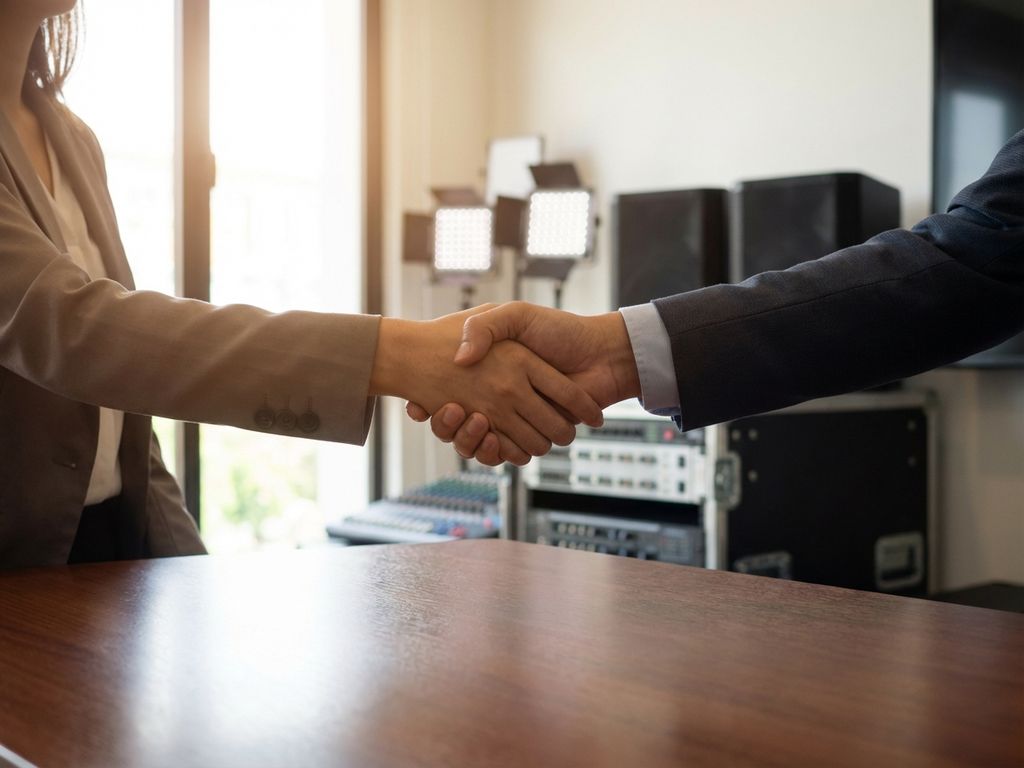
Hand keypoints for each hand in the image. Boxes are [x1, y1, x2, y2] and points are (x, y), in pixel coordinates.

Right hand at [371, 307, 603, 463]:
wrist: (603, 354)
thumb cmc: (561, 330)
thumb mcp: (515, 316)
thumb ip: (485, 327)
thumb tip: (461, 358)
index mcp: (492, 370)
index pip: (448, 393)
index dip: (431, 403)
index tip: (418, 405)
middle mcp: (500, 396)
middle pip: (458, 423)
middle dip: (448, 424)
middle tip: (448, 410)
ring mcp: (516, 417)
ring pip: (478, 441)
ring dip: (469, 439)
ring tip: (474, 421)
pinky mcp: (533, 434)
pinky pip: (505, 453)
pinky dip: (495, 452)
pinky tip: (491, 437)